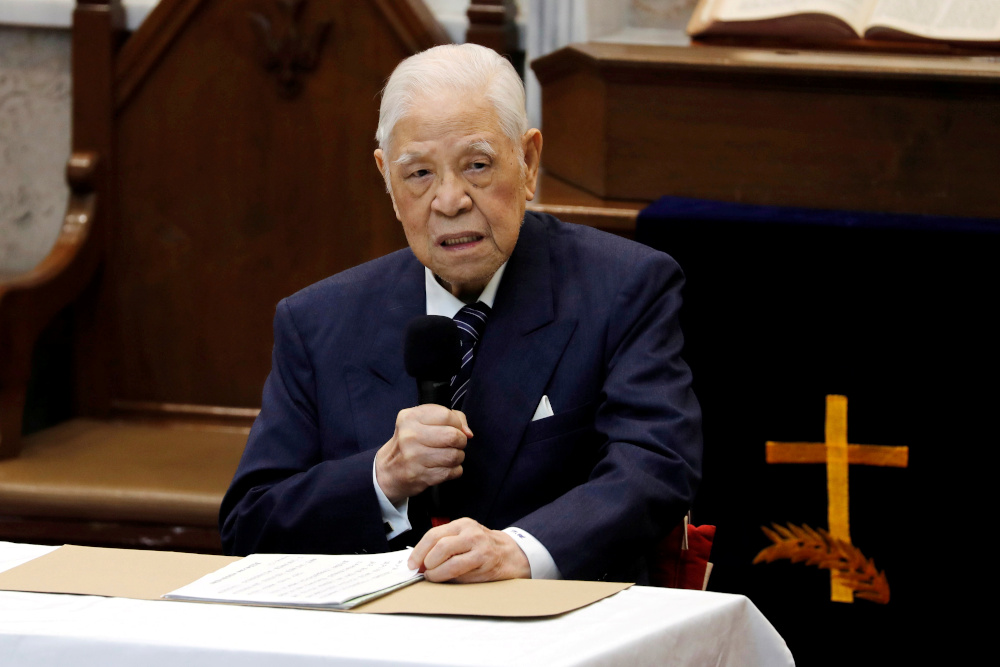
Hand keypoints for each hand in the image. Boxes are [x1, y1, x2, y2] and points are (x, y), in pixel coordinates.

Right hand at [375, 405, 472, 504]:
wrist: (388, 471)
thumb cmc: (410, 443)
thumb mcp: (421, 421)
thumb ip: (450, 418)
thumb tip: (468, 433)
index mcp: (410, 418)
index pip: (447, 415)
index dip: (457, 423)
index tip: (453, 429)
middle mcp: (410, 436)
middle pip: (453, 436)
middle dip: (460, 441)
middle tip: (455, 444)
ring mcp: (414, 457)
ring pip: (455, 456)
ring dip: (458, 457)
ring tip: (449, 456)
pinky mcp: (421, 476)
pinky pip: (452, 472)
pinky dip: (454, 471)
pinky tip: (444, 468)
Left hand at [407, 518, 530, 582]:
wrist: (512, 554)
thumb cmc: (483, 548)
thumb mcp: (464, 538)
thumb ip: (443, 546)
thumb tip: (419, 562)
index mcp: (462, 524)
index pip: (433, 535)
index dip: (418, 551)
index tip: (411, 563)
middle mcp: (471, 533)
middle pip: (439, 546)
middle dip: (425, 562)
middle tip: (421, 571)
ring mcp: (479, 547)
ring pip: (448, 561)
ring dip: (435, 573)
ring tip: (432, 576)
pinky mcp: (485, 562)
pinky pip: (460, 572)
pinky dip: (447, 578)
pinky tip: (445, 579)